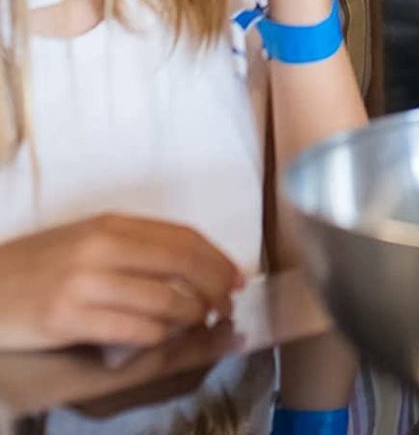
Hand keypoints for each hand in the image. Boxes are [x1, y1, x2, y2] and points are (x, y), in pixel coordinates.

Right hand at [0, 215, 238, 351]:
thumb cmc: (37, 266)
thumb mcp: (86, 240)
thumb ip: (133, 246)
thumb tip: (191, 264)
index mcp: (112, 223)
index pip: (183, 237)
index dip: (218, 259)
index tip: (237, 277)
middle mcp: (102, 247)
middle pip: (182, 264)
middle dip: (215, 287)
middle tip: (228, 305)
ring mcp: (84, 283)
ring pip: (163, 300)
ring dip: (190, 316)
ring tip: (199, 323)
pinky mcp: (67, 319)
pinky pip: (131, 329)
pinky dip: (157, 336)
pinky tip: (161, 338)